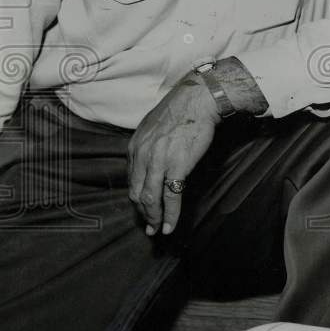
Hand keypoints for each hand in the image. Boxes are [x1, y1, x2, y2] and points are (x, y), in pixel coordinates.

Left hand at [128, 75, 219, 235]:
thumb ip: (148, 145)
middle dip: (142, 213)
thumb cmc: (181, 110)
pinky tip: (171, 226)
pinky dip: (170, 214)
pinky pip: (171, 196)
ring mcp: (158, 162)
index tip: (143, 208)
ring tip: (159, 230)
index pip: (131, 179)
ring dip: (154, 219)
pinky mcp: (177, 166)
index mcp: (135, 146)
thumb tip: (151, 160)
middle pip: (136, 193)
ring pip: (150, 199)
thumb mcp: (153, 127)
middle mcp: (142, 156)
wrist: (198, 100)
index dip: (137, 198)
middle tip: (149, 226)